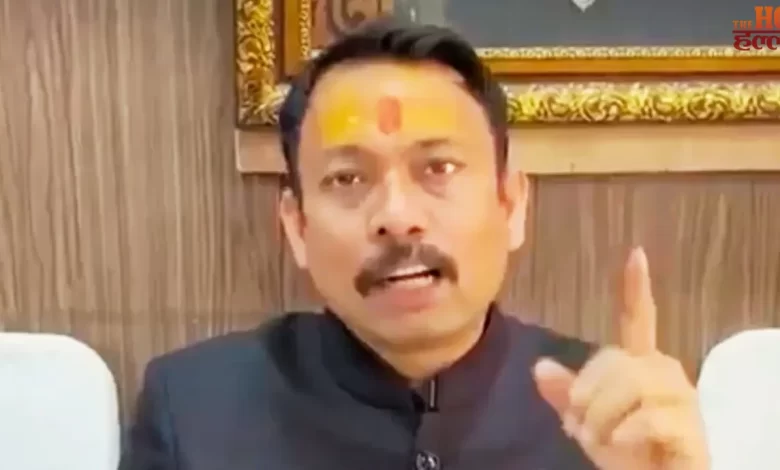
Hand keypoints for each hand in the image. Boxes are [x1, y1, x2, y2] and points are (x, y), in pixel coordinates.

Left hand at [533, 247, 709, 469]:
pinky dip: (624, 432)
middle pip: (616, 358)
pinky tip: (618, 443)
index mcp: (639, 366)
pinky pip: (649, 416)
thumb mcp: (587, 424)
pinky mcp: (691, 429)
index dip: (635, 288)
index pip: (638, 320)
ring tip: (599, 438)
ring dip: (602, 416)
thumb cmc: (627, 454)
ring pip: (632, 384)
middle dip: (587, 393)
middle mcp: (664, 374)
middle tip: (579, 425)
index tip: (635, 253)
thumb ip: (567, 396)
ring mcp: (682, 400)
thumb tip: (539, 367)